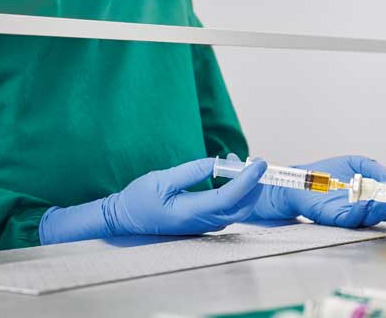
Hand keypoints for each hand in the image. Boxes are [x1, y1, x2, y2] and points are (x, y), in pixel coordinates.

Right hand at [104, 157, 267, 235]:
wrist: (126, 219)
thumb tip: (216, 162)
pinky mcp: (204, 222)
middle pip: (241, 207)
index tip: (259, 163)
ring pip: (237, 209)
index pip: (229, 197)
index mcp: (191, 212)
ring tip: (236, 162)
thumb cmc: (140, 198)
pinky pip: (229, 209)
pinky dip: (237, 192)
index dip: (248, 180)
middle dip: (254, 184)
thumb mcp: (161, 179)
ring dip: (245, 187)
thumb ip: (191, 172)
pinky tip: (228, 175)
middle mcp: (202, 222)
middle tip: (255, 161)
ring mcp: (204, 225)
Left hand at [241, 154, 385, 227]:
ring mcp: (348, 214)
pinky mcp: (333, 217)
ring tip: (384, 202)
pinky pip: (349, 219)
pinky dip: (358, 213)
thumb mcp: (355, 163)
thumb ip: (374, 168)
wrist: (299, 179)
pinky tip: (364, 205)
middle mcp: (360, 209)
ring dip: (378, 211)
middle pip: (381, 213)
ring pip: (368, 218)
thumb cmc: (326, 173)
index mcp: (368, 198)